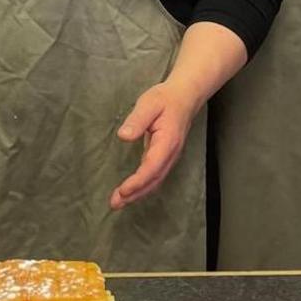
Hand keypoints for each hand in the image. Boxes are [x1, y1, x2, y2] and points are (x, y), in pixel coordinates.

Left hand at [111, 81, 198, 210]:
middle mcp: (170, 154)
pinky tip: (129, 191)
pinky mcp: (164, 157)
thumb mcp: (149, 104)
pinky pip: (154, 176)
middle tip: (115, 203)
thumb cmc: (165, 99)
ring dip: (137, 193)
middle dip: (135, 194)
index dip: (138, 181)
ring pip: (154, 181)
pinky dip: (142, 186)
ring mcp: (169, 157)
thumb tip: (123, 136)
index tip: (123, 190)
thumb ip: (137, 120)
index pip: (152, 167)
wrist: (184, 97)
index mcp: (167, 142)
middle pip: (154, 180)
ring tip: (118, 202)